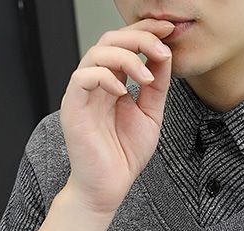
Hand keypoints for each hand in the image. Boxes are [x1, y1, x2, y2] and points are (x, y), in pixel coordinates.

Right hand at [59, 17, 175, 215]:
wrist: (109, 187)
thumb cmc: (124, 155)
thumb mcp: (151, 115)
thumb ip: (157, 86)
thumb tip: (165, 55)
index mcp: (113, 81)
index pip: (125, 44)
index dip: (145, 31)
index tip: (169, 30)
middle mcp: (97, 83)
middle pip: (110, 40)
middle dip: (138, 37)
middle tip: (161, 45)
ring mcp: (83, 93)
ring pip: (97, 52)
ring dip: (126, 57)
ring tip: (146, 76)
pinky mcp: (74, 107)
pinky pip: (83, 77)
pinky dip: (105, 76)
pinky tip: (124, 90)